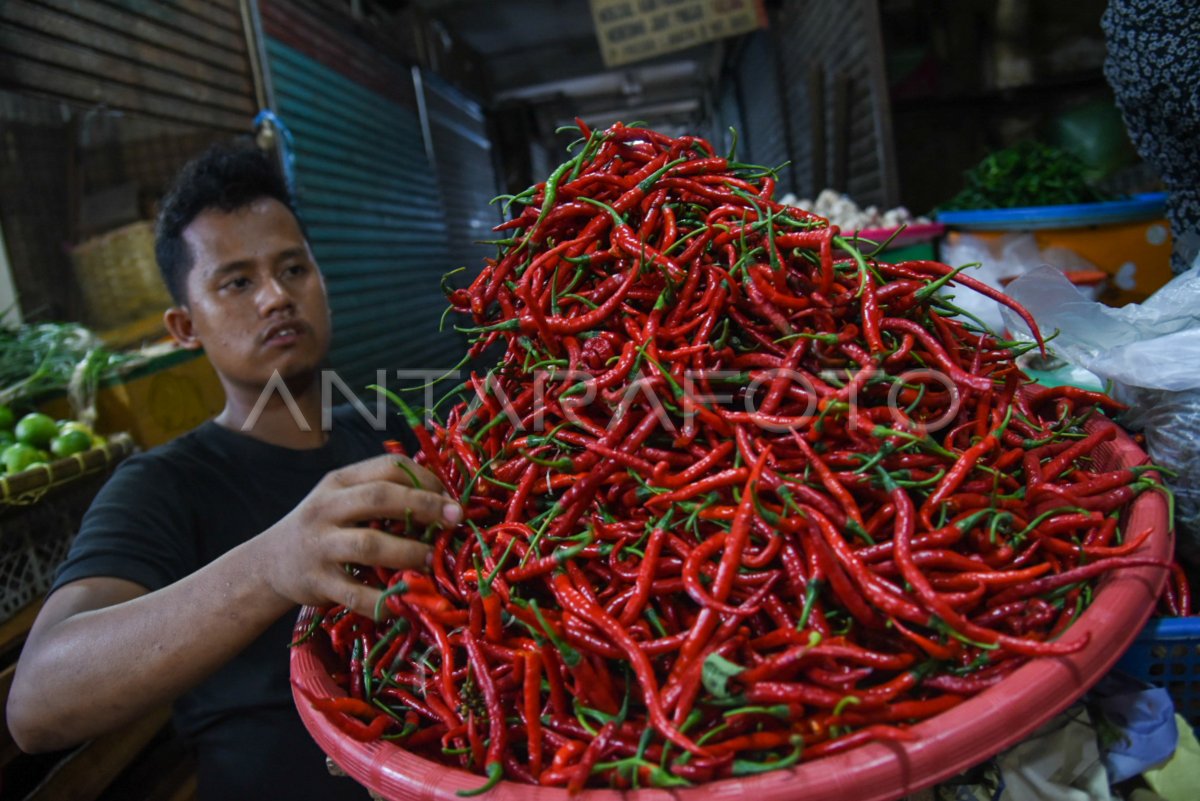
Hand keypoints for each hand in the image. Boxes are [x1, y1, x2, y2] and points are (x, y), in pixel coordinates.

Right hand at [259, 453, 458, 617]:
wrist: (269, 564)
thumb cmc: (322, 527)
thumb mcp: (342, 498)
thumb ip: (381, 493)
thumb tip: (442, 498)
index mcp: (339, 482)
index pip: (387, 468)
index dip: (424, 478)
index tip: (449, 496)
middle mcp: (327, 509)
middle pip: (380, 498)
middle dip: (424, 506)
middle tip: (456, 519)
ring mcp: (321, 546)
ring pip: (370, 545)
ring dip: (408, 552)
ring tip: (432, 560)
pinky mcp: (318, 582)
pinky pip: (356, 594)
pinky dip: (383, 601)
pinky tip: (405, 603)